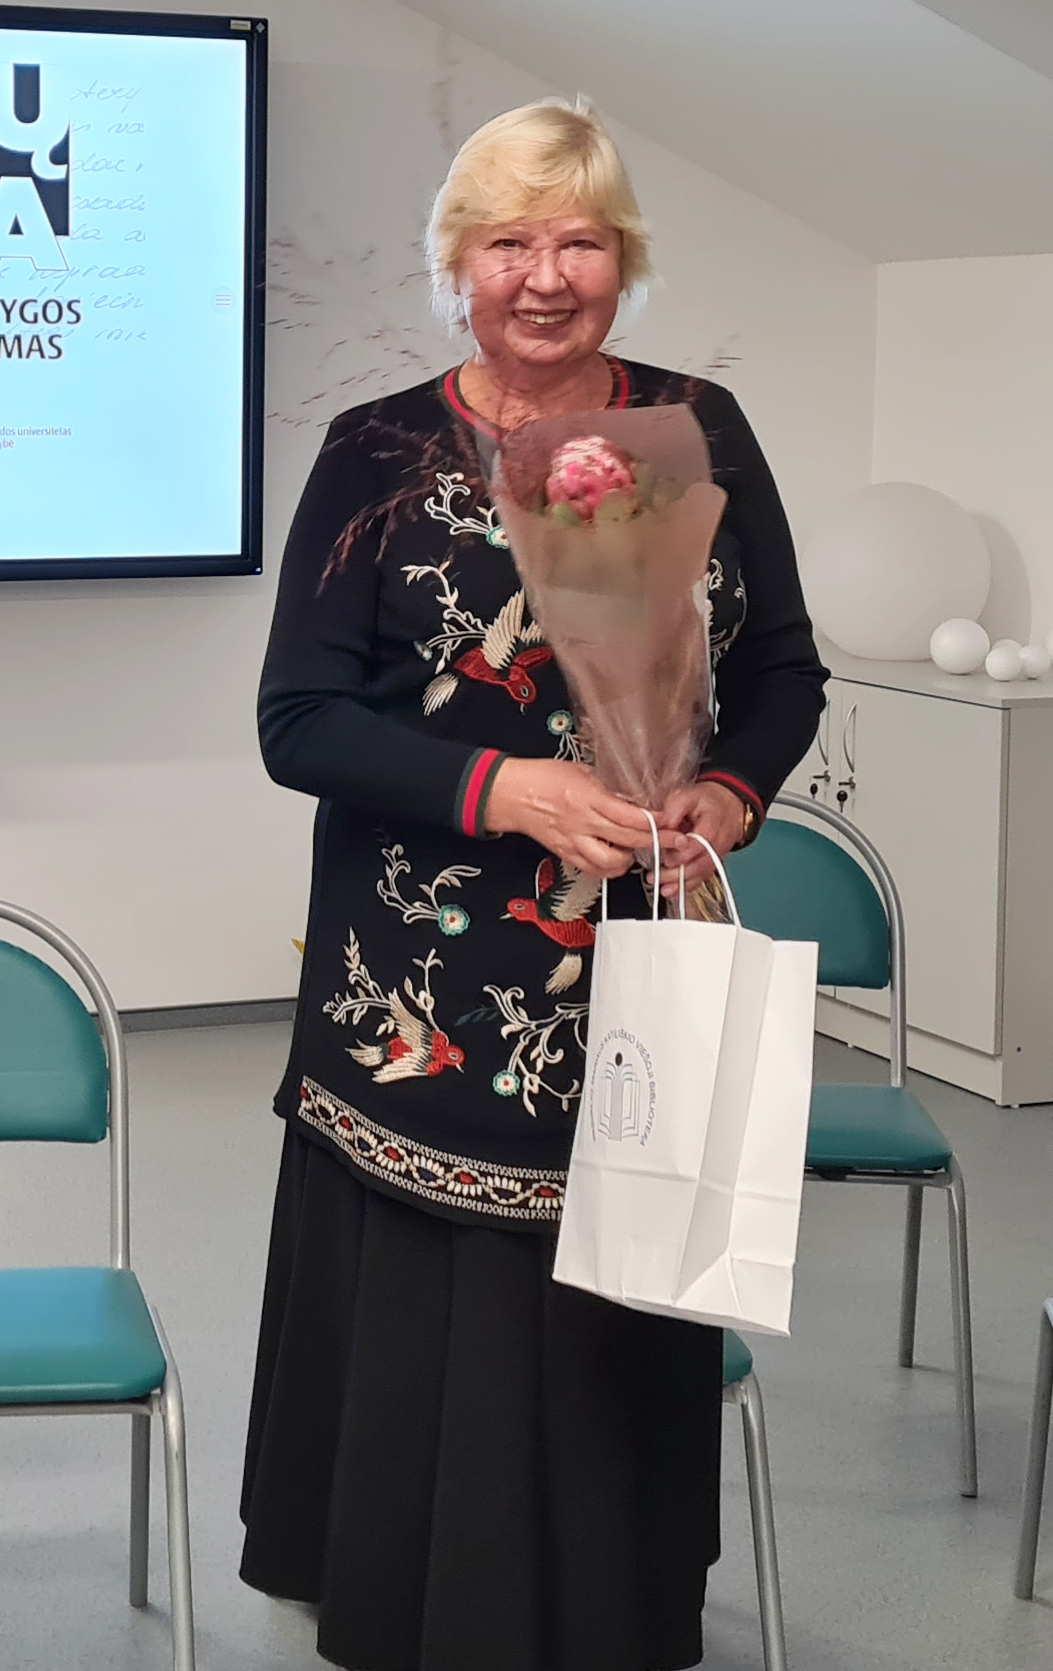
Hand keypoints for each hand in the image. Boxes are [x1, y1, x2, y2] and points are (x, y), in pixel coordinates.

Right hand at [486, 758, 654, 879]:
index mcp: (588, 798)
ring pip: (610, 863)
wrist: (512, 795)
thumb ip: (606, 789)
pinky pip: (593, 870)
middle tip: (675, 843)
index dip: (654, 823)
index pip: (629, 816)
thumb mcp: (581, 771)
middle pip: (627, 839)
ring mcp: (574, 842)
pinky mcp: (565, 854)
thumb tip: (629, 800)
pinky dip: (609, 869)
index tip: (670, 823)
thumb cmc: (541, 778)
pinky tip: (616, 860)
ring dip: (630, 860)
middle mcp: (582, 823)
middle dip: (656, 843)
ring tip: (638, 851)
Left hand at [653, 781, 747, 897]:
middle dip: (675, 875)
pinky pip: (702, 878)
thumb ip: (673, 808)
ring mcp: (716, 857)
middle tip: (654, 877)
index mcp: (710, 828)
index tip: (663, 855)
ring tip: (663, 889)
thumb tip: (662, 823)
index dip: (677, 854)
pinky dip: (688, 887)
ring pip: (700, 875)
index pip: (694, 847)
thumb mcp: (688, 795)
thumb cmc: (706, 801)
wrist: (729, 806)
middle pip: (698, 866)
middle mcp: (716, 846)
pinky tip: (674, 893)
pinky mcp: (713, 863)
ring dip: (680, 885)